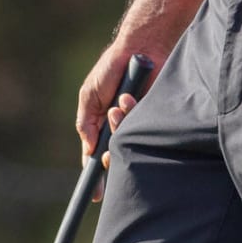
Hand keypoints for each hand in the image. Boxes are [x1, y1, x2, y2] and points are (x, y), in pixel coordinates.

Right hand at [76, 44, 156, 200]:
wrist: (140, 48)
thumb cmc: (112, 69)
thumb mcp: (90, 96)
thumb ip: (85, 123)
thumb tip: (88, 151)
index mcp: (103, 124)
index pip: (98, 156)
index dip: (96, 176)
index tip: (97, 194)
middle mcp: (121, 125)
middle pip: (114, 155)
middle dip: (110, 154)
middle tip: (108, 147)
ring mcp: (139, 120)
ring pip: (128, 142)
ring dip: (120, 125)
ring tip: (120, 103)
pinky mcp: (155, 113)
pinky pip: (144, 128)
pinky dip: (132, 115)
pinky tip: (129, 98)